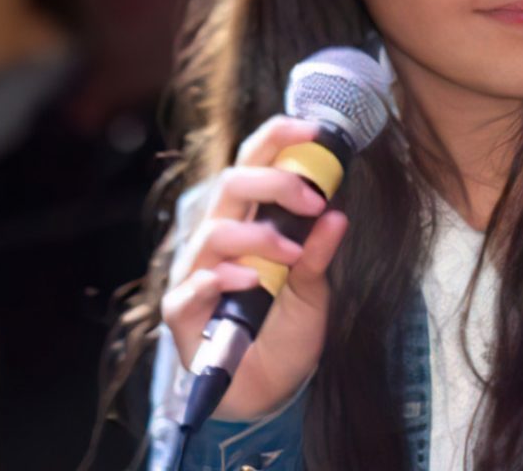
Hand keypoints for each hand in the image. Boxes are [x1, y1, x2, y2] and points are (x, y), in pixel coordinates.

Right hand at [160, 115, 349, 420]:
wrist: (267, 390)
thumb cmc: (286, 330)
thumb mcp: (315, 290)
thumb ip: (319, 254)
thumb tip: (338, 214)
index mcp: (249, 221)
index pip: (254, 163)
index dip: (277, 138)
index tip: (314, 131)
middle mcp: (219, 238)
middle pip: (231, 184)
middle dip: (274, 182)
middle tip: (314, 202)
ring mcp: (197, 273)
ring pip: (213, 233)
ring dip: (258, 238)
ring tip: (291, 256)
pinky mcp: (184, 313)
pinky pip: (192, 288)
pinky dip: (221, 280)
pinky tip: (250, 283)